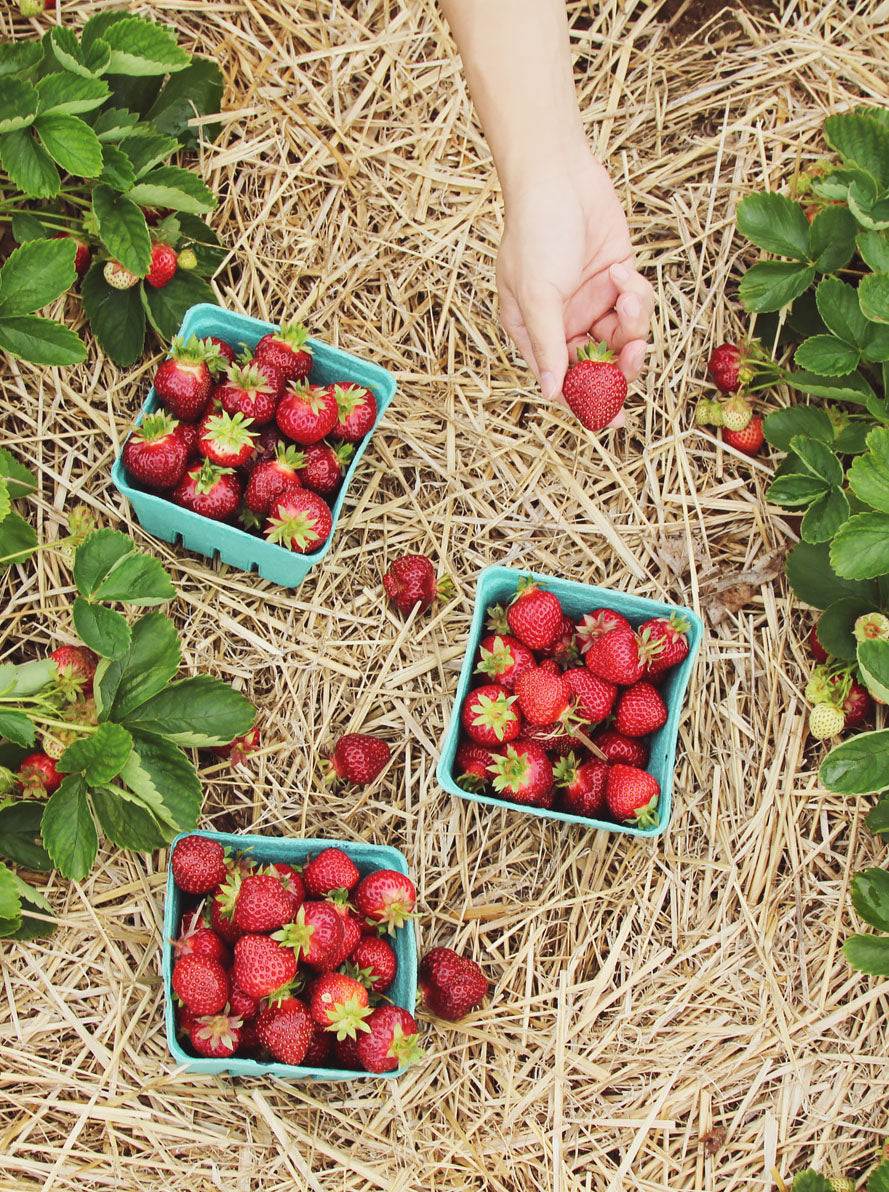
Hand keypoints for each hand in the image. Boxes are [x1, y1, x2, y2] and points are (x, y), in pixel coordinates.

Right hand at [496, 150, 653, 418]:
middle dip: (621, 364)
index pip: (563, 381)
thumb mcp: (536, 294)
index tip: (612, 419)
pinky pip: (637, 307)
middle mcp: (565, 324)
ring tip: (626, 292)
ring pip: (624, 339)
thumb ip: (548, 346)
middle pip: (601, 367)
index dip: (587, 403)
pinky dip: (636, 294)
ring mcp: (593, 304)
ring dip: (633, 322)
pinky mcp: (618, 282)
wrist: (558, 175)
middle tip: (635, 354)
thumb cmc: (534, 230)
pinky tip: (622, 270)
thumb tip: (549, 393)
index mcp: (536, 334)